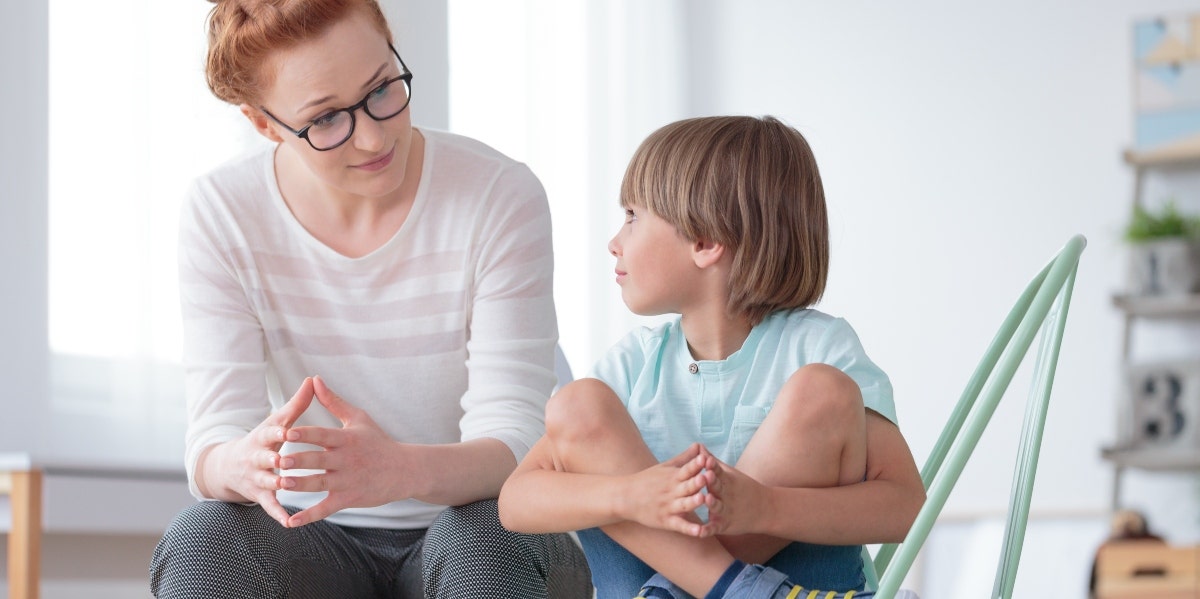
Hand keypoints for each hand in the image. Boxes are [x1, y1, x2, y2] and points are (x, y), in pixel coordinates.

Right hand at [200, 377, 314, 526]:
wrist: (229, 466)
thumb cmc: (264, 440)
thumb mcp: (276, 421)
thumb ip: (296, 404)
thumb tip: (313, 379)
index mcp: (263, 437)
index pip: (270, 433)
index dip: (278, 432)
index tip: (288, 430)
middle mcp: (256, 458)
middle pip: (264, 458)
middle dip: (272, 459)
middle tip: (284, 460)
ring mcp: (257, 478)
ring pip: (266, 481)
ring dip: (276, 483)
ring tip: (287, 485)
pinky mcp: (260, 495)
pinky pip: (269, 506)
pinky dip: (278, 514)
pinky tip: (289, 522)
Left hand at [281, 376, 403, 526]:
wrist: (405, 470)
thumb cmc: (379, 442)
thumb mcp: (359, 418)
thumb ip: (333, 401)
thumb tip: (314, 380)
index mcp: (347, 439)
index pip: (323, 435)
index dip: (305, 434)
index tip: (287, 432)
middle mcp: (346, 460)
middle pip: (319, 460)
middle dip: (299, 460)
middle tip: (279, 460)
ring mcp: (348, 481)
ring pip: (320, 483)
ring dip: (301, 484)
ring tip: (281, 484)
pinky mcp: (349, 499)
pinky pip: (326, 508)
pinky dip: (309, 516)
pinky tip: (291, 522)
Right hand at [617, 443, 712, 535]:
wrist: (625, 497)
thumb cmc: (648, 480)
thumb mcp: (665, 467)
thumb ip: (685, 458)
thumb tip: (700, 445)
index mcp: (673, 477)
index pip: (686, 469)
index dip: (696, 464)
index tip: (705, 458)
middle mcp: (672, 491)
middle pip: (687, 486)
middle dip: (697, 482)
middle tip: (707, 477)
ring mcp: (669, 507)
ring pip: (684, 505)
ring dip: (694, 502)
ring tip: (703, 499)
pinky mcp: (666, 521)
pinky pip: (679, 525)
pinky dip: (689, 529)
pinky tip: (699, 531)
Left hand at [693, 449, 769, 537]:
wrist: (764, 509)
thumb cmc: (742, 488)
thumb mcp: (729, 474)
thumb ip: (712, 462)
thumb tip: (698, 447)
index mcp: (727, 481)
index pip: (718, 471)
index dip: (712, 466)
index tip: (706, 459)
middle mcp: (726, 495)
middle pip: (718, 487)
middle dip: (712, 482)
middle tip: (705, 475)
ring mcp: (726, 510)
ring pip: (718, 506)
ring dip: (712, 503)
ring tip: (706, 499)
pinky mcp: (724, 525)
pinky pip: (715, 528)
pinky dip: (708, 530)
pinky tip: (699, 532)